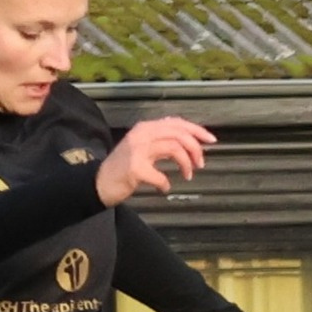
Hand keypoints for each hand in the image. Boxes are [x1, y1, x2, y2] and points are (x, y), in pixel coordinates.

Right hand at [96, 117, 216, 205]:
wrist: (99, 183)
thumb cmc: (124, 168)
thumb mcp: (143, 148)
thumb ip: (162, 142)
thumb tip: (189, 142)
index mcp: (145, 128)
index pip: (176, 123)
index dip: (197, 130)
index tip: (211, 140)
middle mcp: (141, 134)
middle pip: (178, 133)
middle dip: (195, 148)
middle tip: (200, 164)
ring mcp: (137, 150)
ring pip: (174, 148)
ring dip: (186, 164)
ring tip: (188, 175)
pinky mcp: (134, 168)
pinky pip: (161, 176)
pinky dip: (165, 184)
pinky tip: (163, 188)